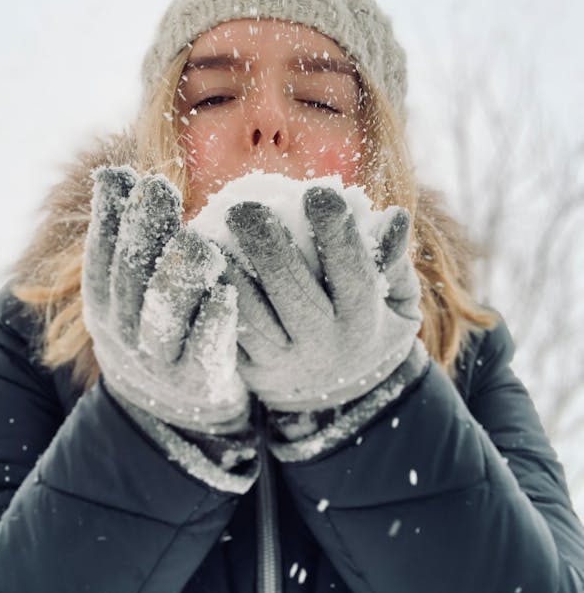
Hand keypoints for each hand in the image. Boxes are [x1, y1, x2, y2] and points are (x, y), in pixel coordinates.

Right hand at [81, 166, 249, 432]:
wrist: (175, 410)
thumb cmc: (157, 326)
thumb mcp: (130, 290)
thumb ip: (129, 240)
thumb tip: (115, 172)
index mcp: (104, 304)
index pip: (100, 256)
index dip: (108, 217)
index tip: (123, 176)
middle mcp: (124, 333)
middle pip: (129, 279)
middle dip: (142, 232)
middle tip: (158, 189)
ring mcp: (160, 360)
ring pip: (162, 317)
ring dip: (179, 276)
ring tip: (198, 241)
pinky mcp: (199, 382)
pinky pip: (204, 351)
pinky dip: (213, 322)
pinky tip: (226, 293)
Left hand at [221, 185, 422, 412]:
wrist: (343, 400)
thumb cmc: (371, 327)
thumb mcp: (397, 303)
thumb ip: (393, 260)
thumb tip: (394, 216)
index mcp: (362, 321)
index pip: (351, 273)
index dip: (336, 234)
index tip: (318, 192)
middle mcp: (321, 343)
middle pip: (291, 291)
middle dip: (267, 247)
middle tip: (244, 208)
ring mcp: (282, 359)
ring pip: (250, 314)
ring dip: (228, 273)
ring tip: (206, 235)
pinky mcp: (249, 370)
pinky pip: (226, 334)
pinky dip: (209, 302)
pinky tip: (196, 269)